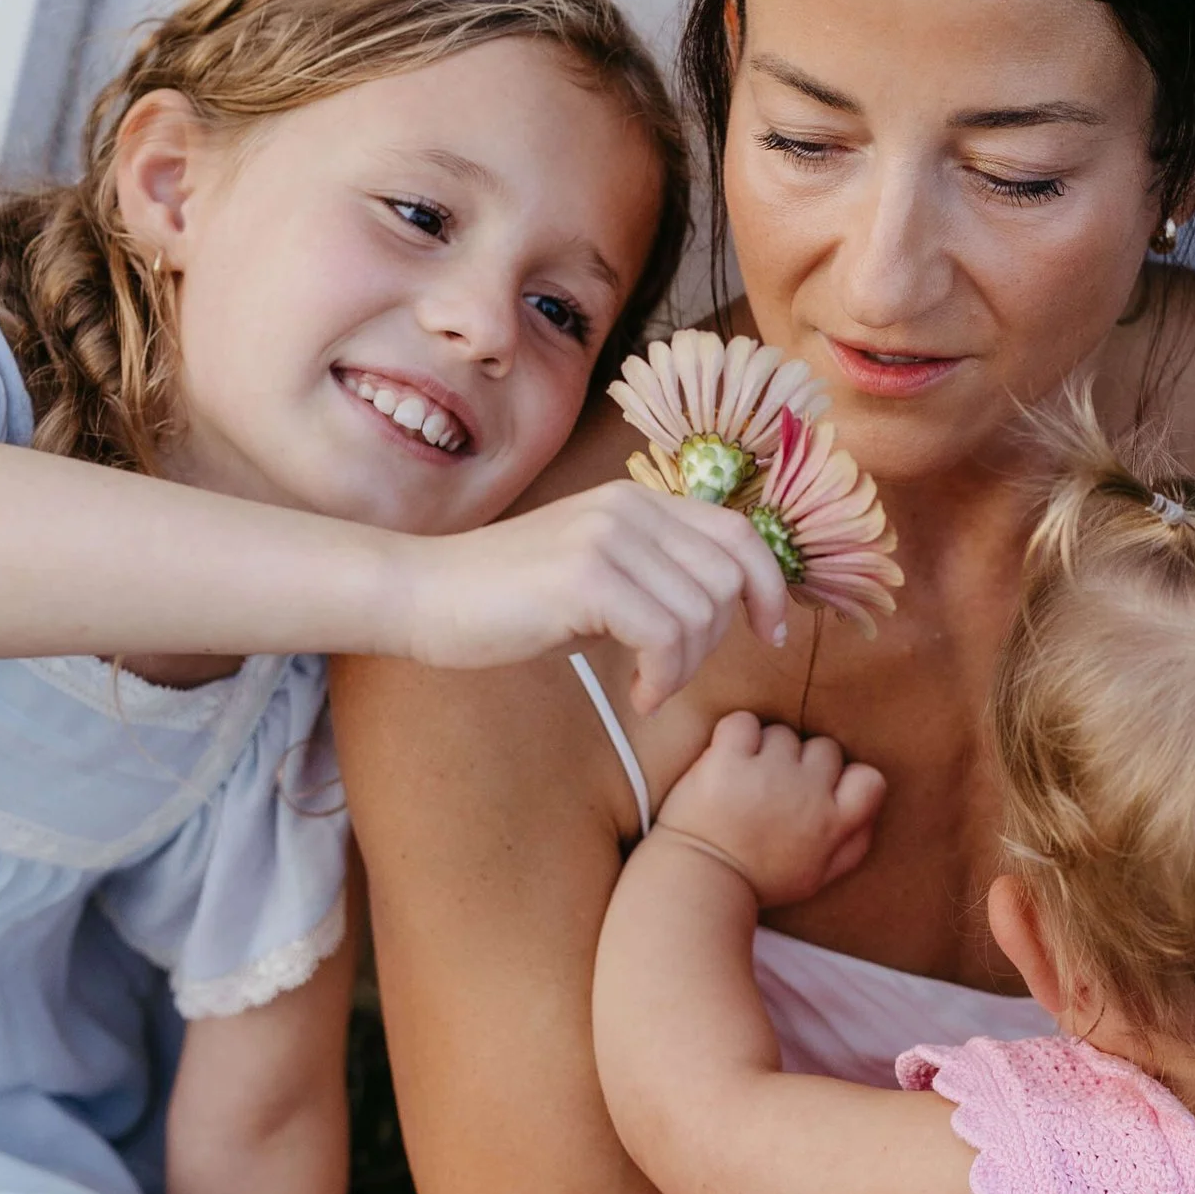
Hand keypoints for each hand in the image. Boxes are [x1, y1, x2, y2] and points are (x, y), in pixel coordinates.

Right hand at [408, 483, 789, 699]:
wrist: (425, 595)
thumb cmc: (509, 599)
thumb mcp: (596, 572)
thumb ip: (654, 574)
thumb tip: (723, 606)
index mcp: (637, 500)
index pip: (739, 532)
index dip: (768, 585)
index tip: (769, 633)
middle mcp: (629, 507)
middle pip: (728, 578)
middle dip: (716, 641)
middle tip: (671, 672)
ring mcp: (607, 536)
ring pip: (702, 611)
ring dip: (686, 666)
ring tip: (649, 684)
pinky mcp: (587, 575)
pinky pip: (667, 635)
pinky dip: (665, 677)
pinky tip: (639, 693)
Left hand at [653, 708, 885, 902]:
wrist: (699, 882)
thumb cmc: (758, 881)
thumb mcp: (817, 877)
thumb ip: (852, 845)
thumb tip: (871, 813)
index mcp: (833, 824)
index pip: (870, 779)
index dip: (847, 777)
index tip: (822, 789)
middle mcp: (807, 795)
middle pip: (824, 747)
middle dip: (801, 762)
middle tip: (773, 787)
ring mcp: (768, 776)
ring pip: (782, 733)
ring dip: (765, 748)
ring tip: (745, 777)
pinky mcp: (727, 763)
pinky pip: (743, 723)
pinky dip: (734, 734)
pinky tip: (725, 758)